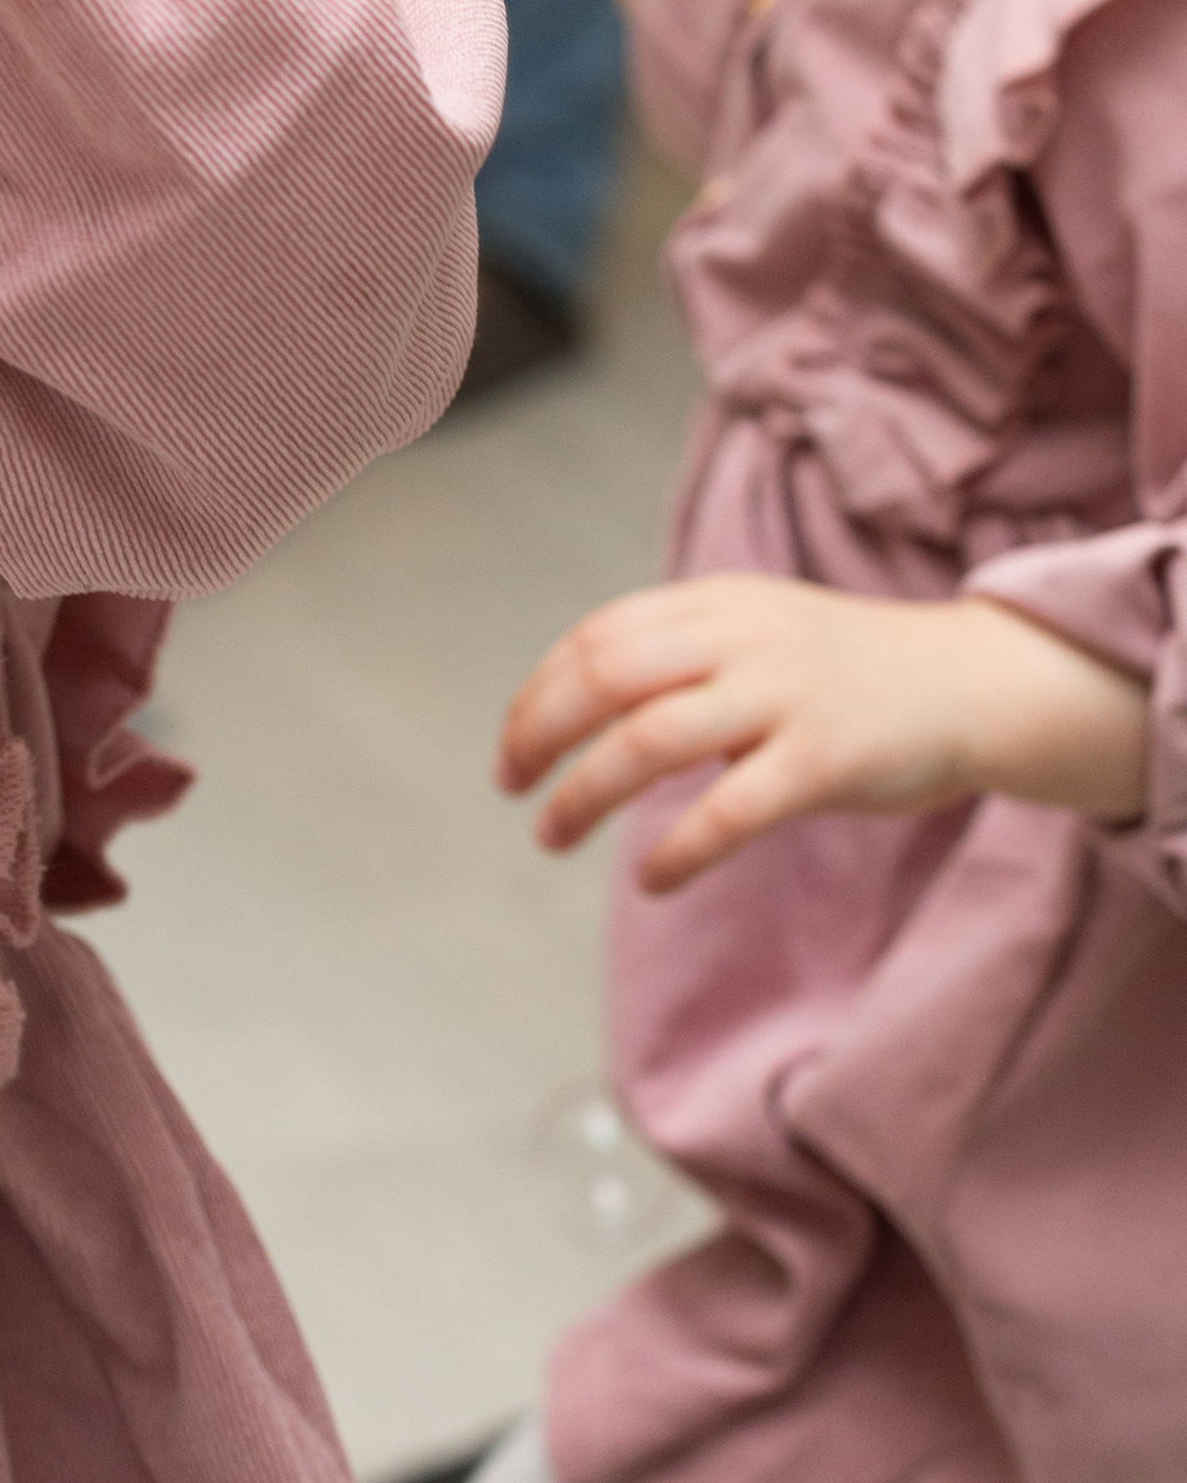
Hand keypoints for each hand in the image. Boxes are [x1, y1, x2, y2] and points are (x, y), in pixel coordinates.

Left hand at [500, 574, 1154, 893]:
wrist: (971, 685)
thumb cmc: (848, 672)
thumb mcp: (758, 630)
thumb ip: (681, 654)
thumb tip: (586, 707)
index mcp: (716, 603)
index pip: (597, 637)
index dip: (540, 692)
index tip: (512, 746)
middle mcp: (741, 638)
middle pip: (605, 676)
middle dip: (540, 732)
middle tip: (510, 786)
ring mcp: (784, 695)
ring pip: (649, 740)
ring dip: (585, 793)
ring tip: (552, 834)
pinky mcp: (825, 761)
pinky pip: (728, 810)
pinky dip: (677, 849)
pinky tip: (654, 879)